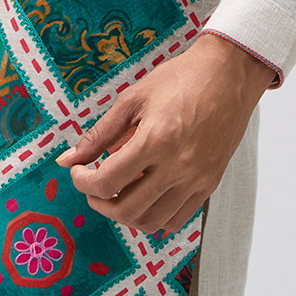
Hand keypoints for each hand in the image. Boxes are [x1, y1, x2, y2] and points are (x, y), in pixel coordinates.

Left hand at [55, 32, 274, 236]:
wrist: (227, 74)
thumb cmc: (181, 79)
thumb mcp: (133, 99)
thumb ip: (99, 133)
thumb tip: (67, 159)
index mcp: (155, 140)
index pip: (107, 181)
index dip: (83, 181)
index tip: (78, 171)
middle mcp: (177, 166)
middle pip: (126, 209)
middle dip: (99, 202)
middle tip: (92, 185)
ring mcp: (196, 179)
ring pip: (151, 221)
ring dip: (125, 214)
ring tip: (116, 193)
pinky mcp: (209, 185)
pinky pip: (176, 220)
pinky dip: (154, 218)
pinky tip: (144, 198)